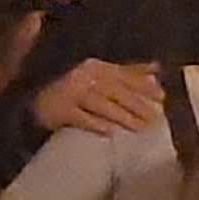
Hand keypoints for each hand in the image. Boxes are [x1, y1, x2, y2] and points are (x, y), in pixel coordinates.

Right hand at [35, 59, 165, 135]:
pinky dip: (94, 123)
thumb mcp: (100, 75)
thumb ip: (128, 71)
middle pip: (115, 90)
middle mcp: (84, 76)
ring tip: (140, 128)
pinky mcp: (59, 110)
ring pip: (100, 104)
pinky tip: (110, 132)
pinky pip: (79, 117)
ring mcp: (70, 93)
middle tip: (155, 119)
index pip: (124, 75)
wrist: (35, 101)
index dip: (144, 86)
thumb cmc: (76, 88)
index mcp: (96, 67)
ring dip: (122, 116)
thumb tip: (156, 68)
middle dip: (137, 105)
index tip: (163, 97)